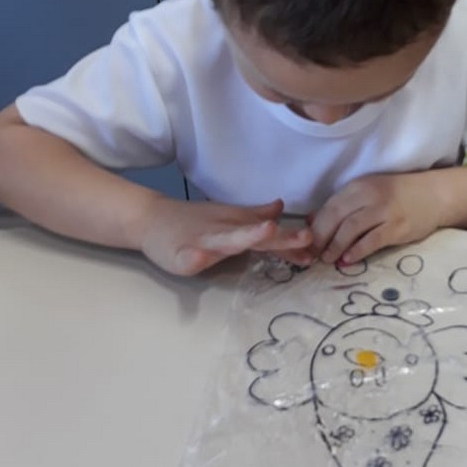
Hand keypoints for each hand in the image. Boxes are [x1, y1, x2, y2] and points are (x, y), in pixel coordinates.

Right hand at [138, 197, 313, 275]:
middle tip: (306, 237)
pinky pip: (186, 258)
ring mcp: (201, 242)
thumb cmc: (193, 222)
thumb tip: (280, 208)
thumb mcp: (228, 218)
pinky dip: (193, 258)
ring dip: (246, 236)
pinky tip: (199, 259)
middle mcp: (224, 234)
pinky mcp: (178, 254)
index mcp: (237, 230)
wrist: (150, 219)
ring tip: (266, 231)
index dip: (292, 242)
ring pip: (226, 241)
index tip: (316, 247)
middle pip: (256, 235)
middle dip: (280, 236)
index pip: (269, 238)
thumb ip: (254, 216)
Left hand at [310, 172, 443, 265]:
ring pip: (351, 228)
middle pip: (336, 217)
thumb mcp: (368, 194)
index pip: (329, 207)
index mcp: (358, 186)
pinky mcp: (397, 226)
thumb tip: (311, 221)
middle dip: (321, 238)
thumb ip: (343, 206)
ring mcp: (385, 211)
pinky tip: (348, 259)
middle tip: (312, 255)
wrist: (434, 195)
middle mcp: (369, 195)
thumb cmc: (398, 195)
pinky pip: (372, 240)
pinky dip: (357, 251)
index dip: (314, 226)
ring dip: (335, 246)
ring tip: (328, 259)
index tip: (305, 243)